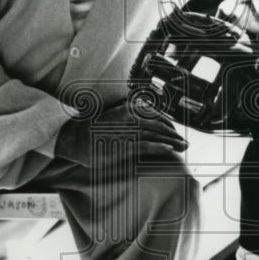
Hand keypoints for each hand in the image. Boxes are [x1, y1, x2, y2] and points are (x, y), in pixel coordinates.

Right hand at [55, 101, 188, 170]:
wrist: (75, 138)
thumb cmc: (93, 129)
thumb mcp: (113, 115)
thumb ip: (127, 113)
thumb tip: (142, 116)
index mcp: (129, 108)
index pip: (156, 115)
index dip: (168, 124)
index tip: (174, 133)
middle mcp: (131, 116)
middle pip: (160, 125)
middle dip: (174, 134)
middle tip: (183, 143)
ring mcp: (129, 130)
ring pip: (158, 135)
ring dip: (173, 142)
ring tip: (182, 148)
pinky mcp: (125, 144)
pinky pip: (148, 146)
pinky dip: (161, 148)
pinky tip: (169, 151)